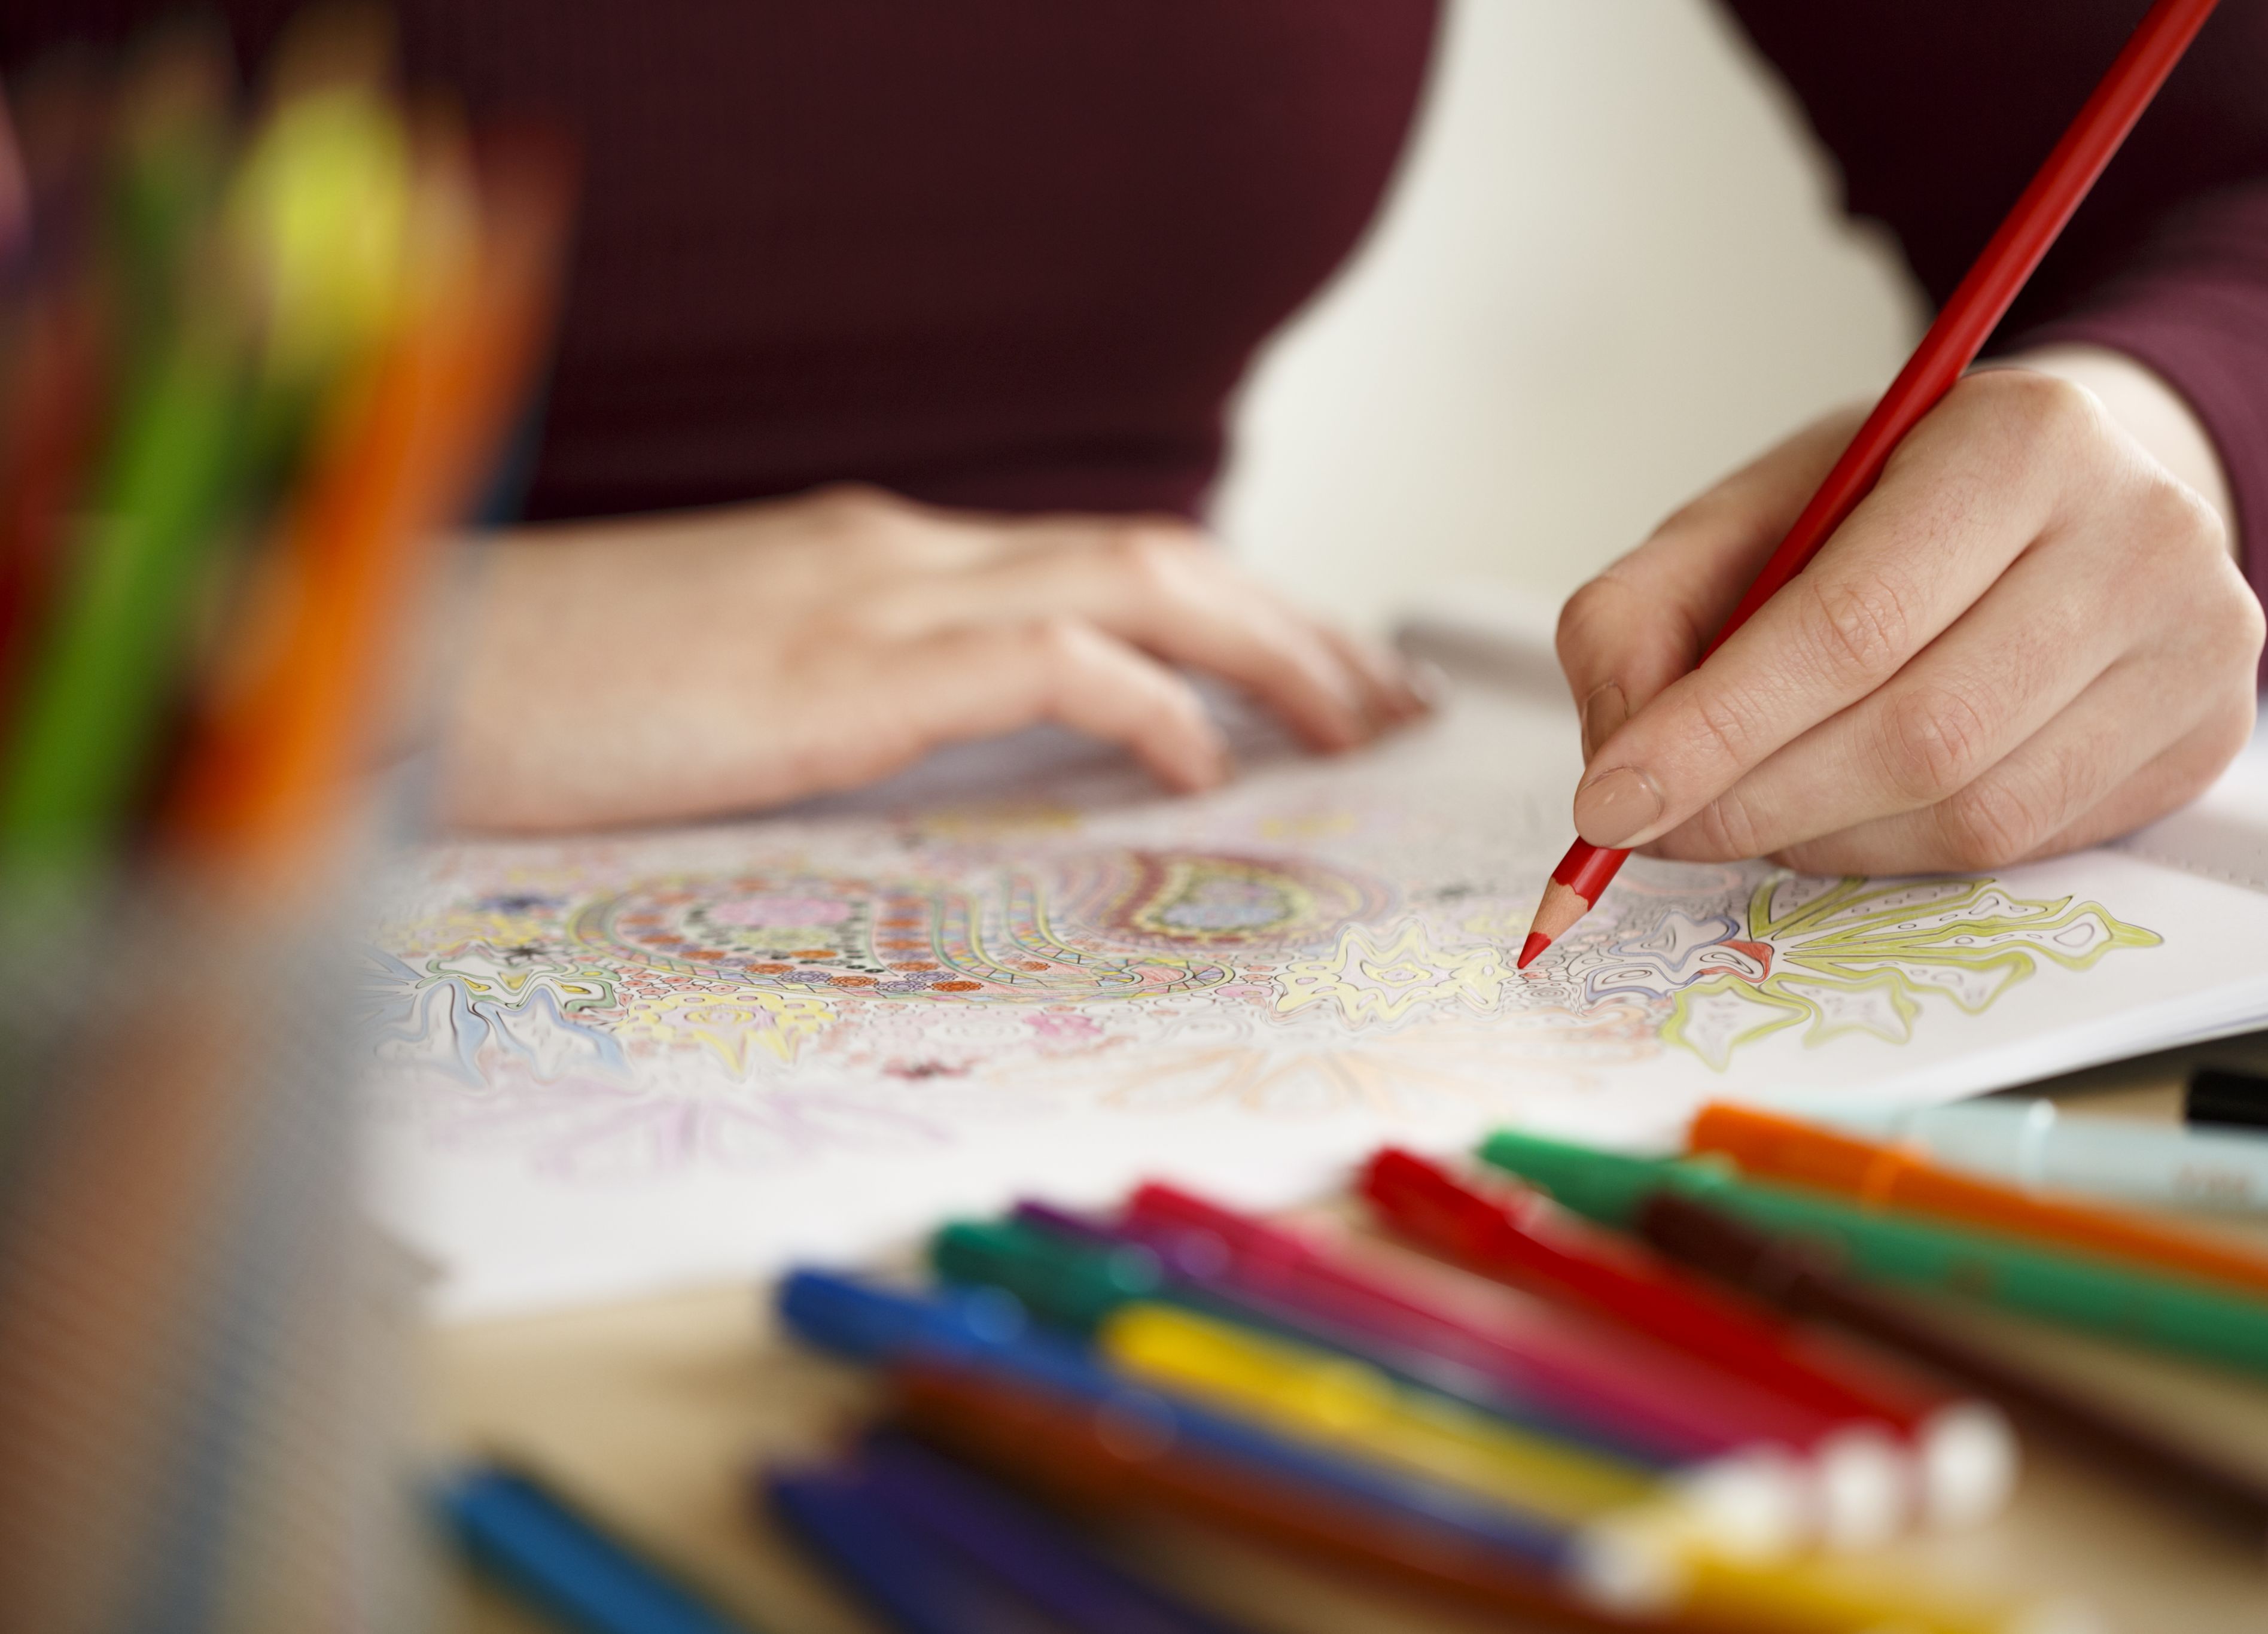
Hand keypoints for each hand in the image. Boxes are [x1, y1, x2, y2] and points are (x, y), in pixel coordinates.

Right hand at [433, 483, 1425, 830]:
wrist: (406, 673)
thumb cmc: (553, 706)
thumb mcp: (740, 694)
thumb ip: (862, 707)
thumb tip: (968, 765)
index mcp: (880, 560)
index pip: (1103, 564)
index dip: (1236, 617)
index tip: (1321, 679)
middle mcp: (901, 555)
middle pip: (1159, 556)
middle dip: (1296, 625)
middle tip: (1390, 702)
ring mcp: (874, 596)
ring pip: (1137, 581)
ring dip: (1268, 648)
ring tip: (1353, 722)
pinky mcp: (842, 667)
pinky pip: (1047, 657)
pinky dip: (1146, 702)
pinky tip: (1200, 763)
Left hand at [1556, 355, 2262, 873]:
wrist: (2079, 498)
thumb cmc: (1901, 506)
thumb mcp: (1756, 513)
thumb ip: (1646, 611)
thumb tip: (1617, 757)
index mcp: (2023, 440)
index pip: (1851, 622)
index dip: (1717, 729)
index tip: (1610, 800)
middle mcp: (2140, 537)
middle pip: (1917, 732)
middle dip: (1757, 801)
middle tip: (1659, 826)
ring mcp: (2194, 647)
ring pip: (1972, 812)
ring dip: (1823, 839)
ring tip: (1751, 811)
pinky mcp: (2203, 742)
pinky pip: (2021, 847)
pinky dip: (1897, 852)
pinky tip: (1846, 815)